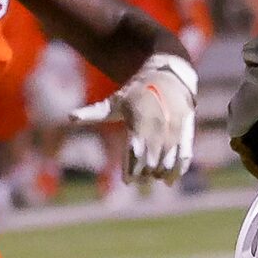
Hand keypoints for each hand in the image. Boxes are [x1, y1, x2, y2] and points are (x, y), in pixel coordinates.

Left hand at [71, 53, 198, 184]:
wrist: (168, 76)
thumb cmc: (136, 92)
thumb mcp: (114, 101)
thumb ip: (93, 113)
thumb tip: (69, 117)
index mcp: (138, 118)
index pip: (134, 151)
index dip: (131, 170)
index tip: (127, 181)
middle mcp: (158, 124)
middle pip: (151, 160)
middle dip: (144, 173)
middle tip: (139, 179)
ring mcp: (174, 129)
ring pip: (168, 160)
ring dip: (160, 174)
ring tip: (153, 178)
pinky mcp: (187, 131)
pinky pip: (184, 156)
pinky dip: (178, 170)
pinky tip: (169, 180)